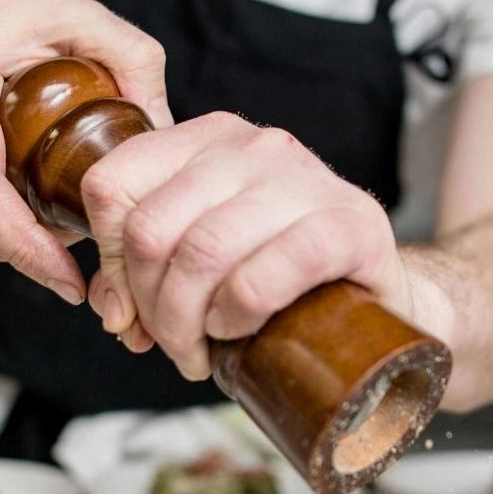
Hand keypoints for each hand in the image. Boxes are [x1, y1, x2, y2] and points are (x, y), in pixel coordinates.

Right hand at [0, 0, 171, 303]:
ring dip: (31, 234)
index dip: (27, 249)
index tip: (74, 282)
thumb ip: (131, 60)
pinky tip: (59, 204)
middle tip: (107, 271)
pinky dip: (16, 212)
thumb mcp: (76, 12)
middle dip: (42, 253)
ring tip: (91, 234)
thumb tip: (167, 130)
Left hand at [79, 113, 412, 379]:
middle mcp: (253, 145)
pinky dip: (238, 315)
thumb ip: (143, 268)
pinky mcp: (352, 224)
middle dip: (149, 306)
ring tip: (200, 353)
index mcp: (206, 139)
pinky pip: (264, 274)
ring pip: (202, 252)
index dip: (108, 260)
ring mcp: (306, 178)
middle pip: (152, 228)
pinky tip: (239, 331)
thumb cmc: (281, 278)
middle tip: (172, 344)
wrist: (384, 296)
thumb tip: (110, 309)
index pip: (111, 184)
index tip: (129, 307)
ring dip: (188, 323)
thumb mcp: (200, 257)